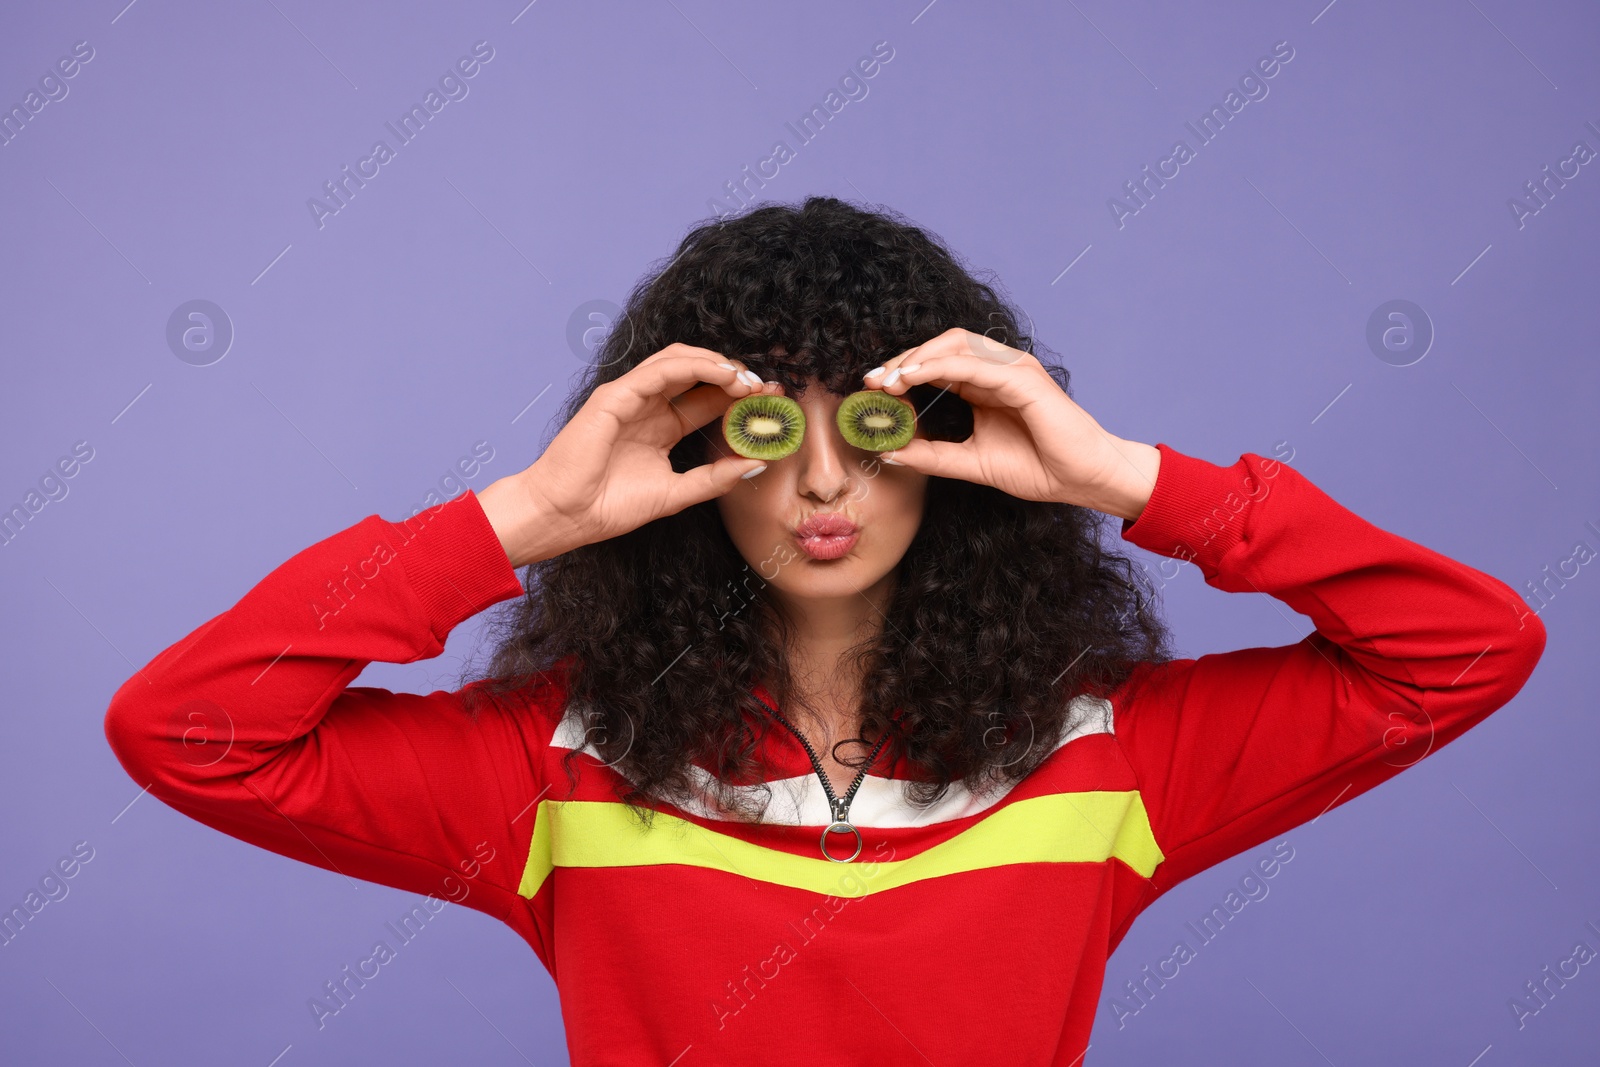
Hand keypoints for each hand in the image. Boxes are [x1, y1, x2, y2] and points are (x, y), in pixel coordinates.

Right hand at [479, 345, 777, 565]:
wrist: (564, 517)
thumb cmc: (607, 507)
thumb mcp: (677, 493)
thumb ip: (715, 478)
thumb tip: (757, 462)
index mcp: (661, 426)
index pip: (708, 399)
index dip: (741, 396)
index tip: (773, 401)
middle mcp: (648, 406)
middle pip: (699, 374)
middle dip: (735, 375)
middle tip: (767, 386)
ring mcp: (631, 397)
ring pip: (680, 360)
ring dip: (718, 364)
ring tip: (747, 380)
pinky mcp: (615, 396)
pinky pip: (660, 370)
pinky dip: (695, 366)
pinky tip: (722, 375)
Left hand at [865, 328, 1160, 520]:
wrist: (1082, 480)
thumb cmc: (1038, 469)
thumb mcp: (971, 463)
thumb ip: (932, 456)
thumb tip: (889, 453)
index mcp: (986, 384)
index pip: (937, 363)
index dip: (902, 370)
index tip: (870, 389)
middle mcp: (998, 369)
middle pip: (941, 346)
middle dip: (902, 359)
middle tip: (871, 381)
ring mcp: (1012, 369)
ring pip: (954, 345)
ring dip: (915, 358)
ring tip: (887, 379)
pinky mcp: (1023, 379)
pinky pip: (973, 364)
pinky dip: (937, 366)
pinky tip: (911, 378)